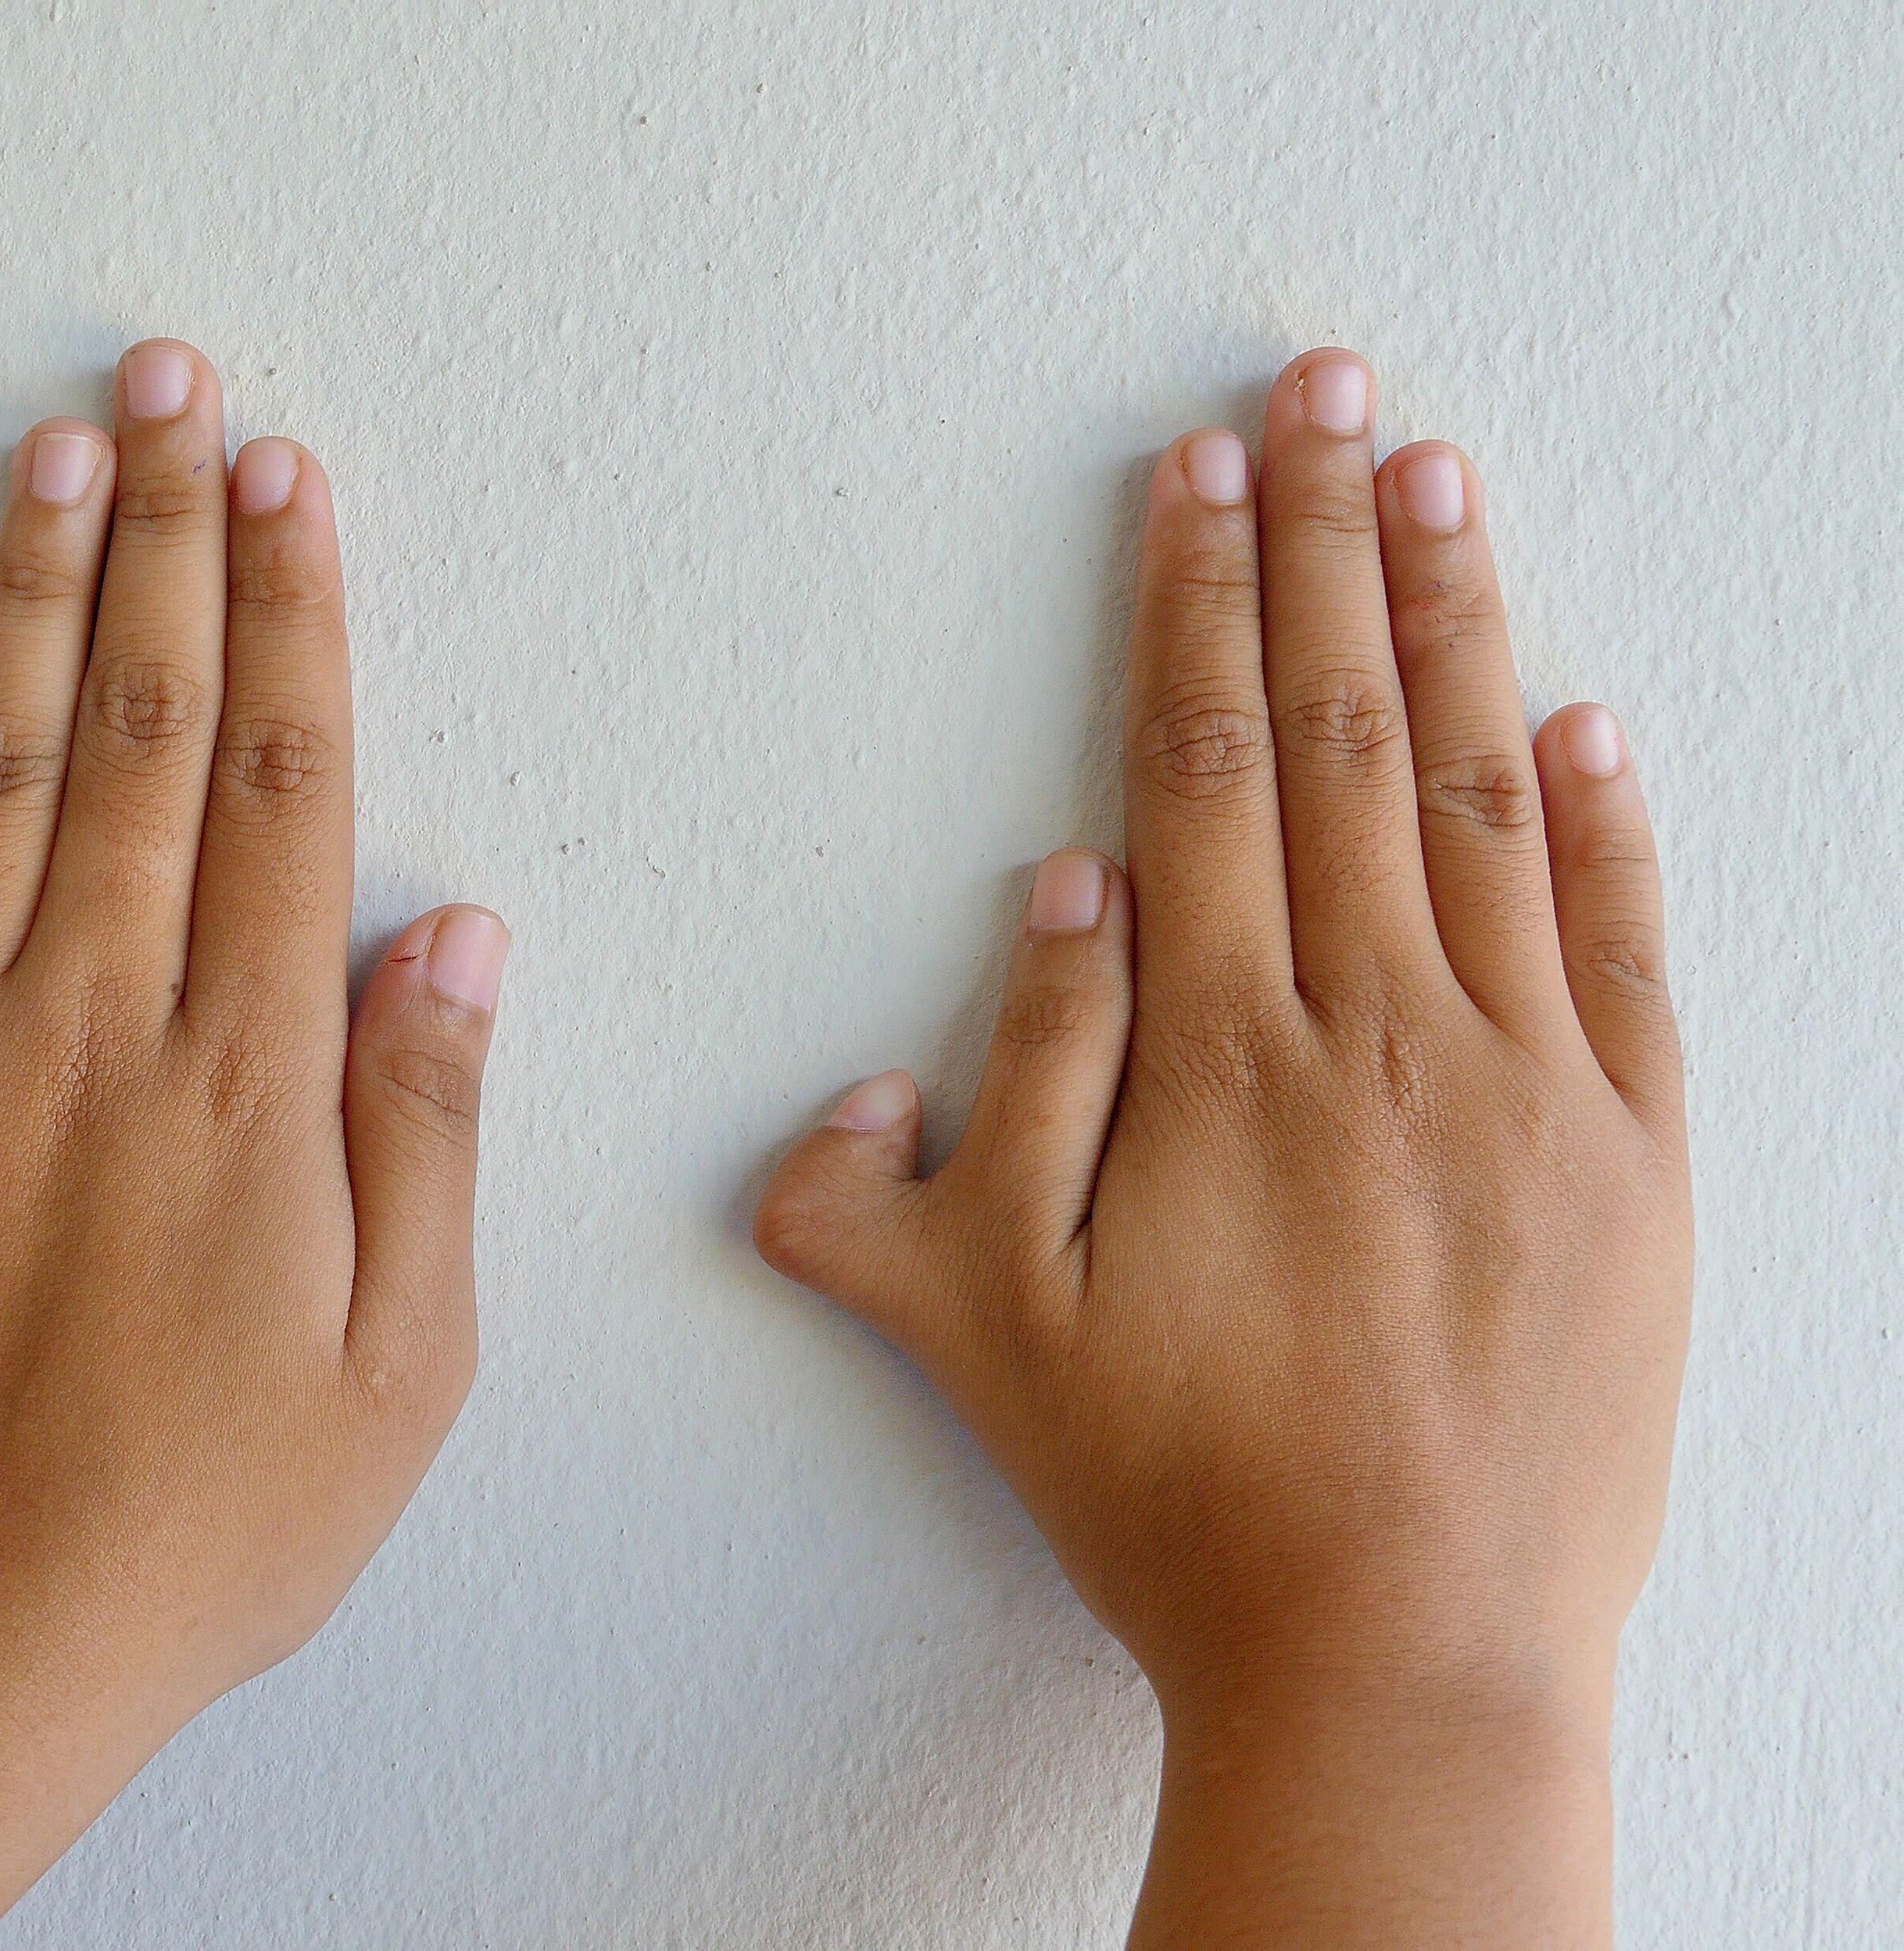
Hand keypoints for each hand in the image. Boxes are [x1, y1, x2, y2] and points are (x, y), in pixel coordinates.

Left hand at [0, 341, 507, 1948]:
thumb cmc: (204, 1515)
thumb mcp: (401, 1361)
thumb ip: (425, 1125)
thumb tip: (455, 934)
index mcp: (246, 1078)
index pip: (273, 783)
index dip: (289, 614)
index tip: (291, 482)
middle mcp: (94, 1023)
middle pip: (132, 728)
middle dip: (165, 541)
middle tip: (173, 389)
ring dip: (23, 597)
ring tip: (52, 455)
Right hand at [756, 350, 1688, 1944]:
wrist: (1403, 1665)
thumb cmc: (1176, 1500)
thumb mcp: (984, 1328)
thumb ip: (975, 1110)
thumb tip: (1047, 894)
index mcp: (1223, 1057)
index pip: (1208, 768)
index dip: (1198, 605)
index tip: (1199, 473)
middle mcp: (1383, 1035)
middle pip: (1349, 737)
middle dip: (1325, 546)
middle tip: (1323, 391)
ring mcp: (1528, 1092)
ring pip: (1485, 803)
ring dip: (1457, 624)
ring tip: (1436, 478)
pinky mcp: (1636, 1168)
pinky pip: (1628, 954)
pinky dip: (1611, 824)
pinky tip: (1591, 718)